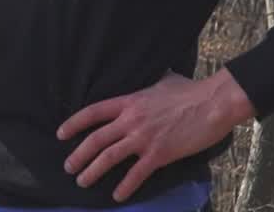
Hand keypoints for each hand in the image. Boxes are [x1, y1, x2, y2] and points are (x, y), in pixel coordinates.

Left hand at [57, 68, 254, 201]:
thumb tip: (149, 77)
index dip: (74, 124)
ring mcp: (144, 138)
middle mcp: (131, 120)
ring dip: (92, 171)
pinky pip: (136, 174)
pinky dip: (125, 187)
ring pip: (109, 157)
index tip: (61, 134)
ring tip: (82, 182)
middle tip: (68, 167)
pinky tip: (117, 196)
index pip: (93, 112)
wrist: (212, 103)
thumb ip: (148, 83)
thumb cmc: (190, 90)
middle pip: (96, 139)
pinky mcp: (159, 154)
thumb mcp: (162, 80)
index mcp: (129, 101)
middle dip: (78, 155)